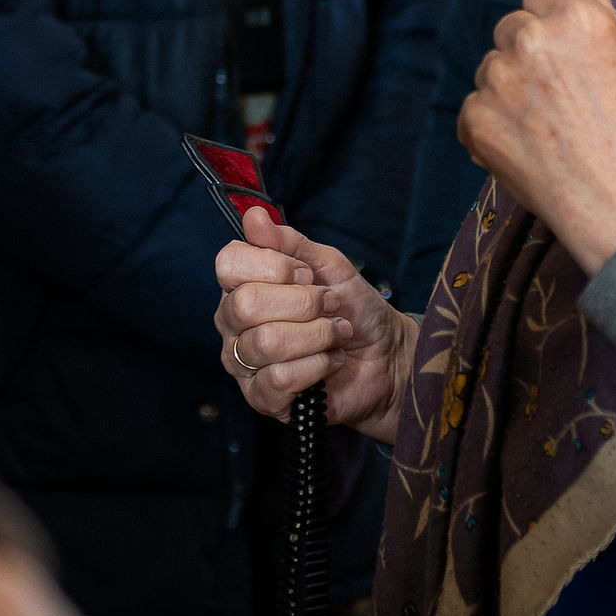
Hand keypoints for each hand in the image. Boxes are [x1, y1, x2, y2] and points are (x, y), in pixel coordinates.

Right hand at [212, 208, 415, 443]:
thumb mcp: (329, 266)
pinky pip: (279, 379)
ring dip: (317, 335)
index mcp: (242, 286)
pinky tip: (330, 362)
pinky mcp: (263, 399)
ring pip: (266, 342)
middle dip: (303, 302)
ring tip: (336, 333)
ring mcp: (244, 364)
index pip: (229, 264)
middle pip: (246, 304)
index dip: (274, 265)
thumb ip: (290, 243)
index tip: (309, 274)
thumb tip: (254, 216)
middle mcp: (234, 324)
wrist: (386, 357)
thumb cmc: (354, 310)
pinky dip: (318, 366)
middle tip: (328, 305)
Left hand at [458, 0, 615, 275]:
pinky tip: (527, 148)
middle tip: (561, 97)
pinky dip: (491, 127)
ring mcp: (497, 80)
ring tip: (547, 127)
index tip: (569, 53)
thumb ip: (595, 5)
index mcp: (573, 17)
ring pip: (491, 69)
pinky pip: (473, 110)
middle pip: (511, 29)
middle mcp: (530, 39)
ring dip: (508, 89)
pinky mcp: (475, 119)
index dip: (555, 25)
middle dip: (529, 55)